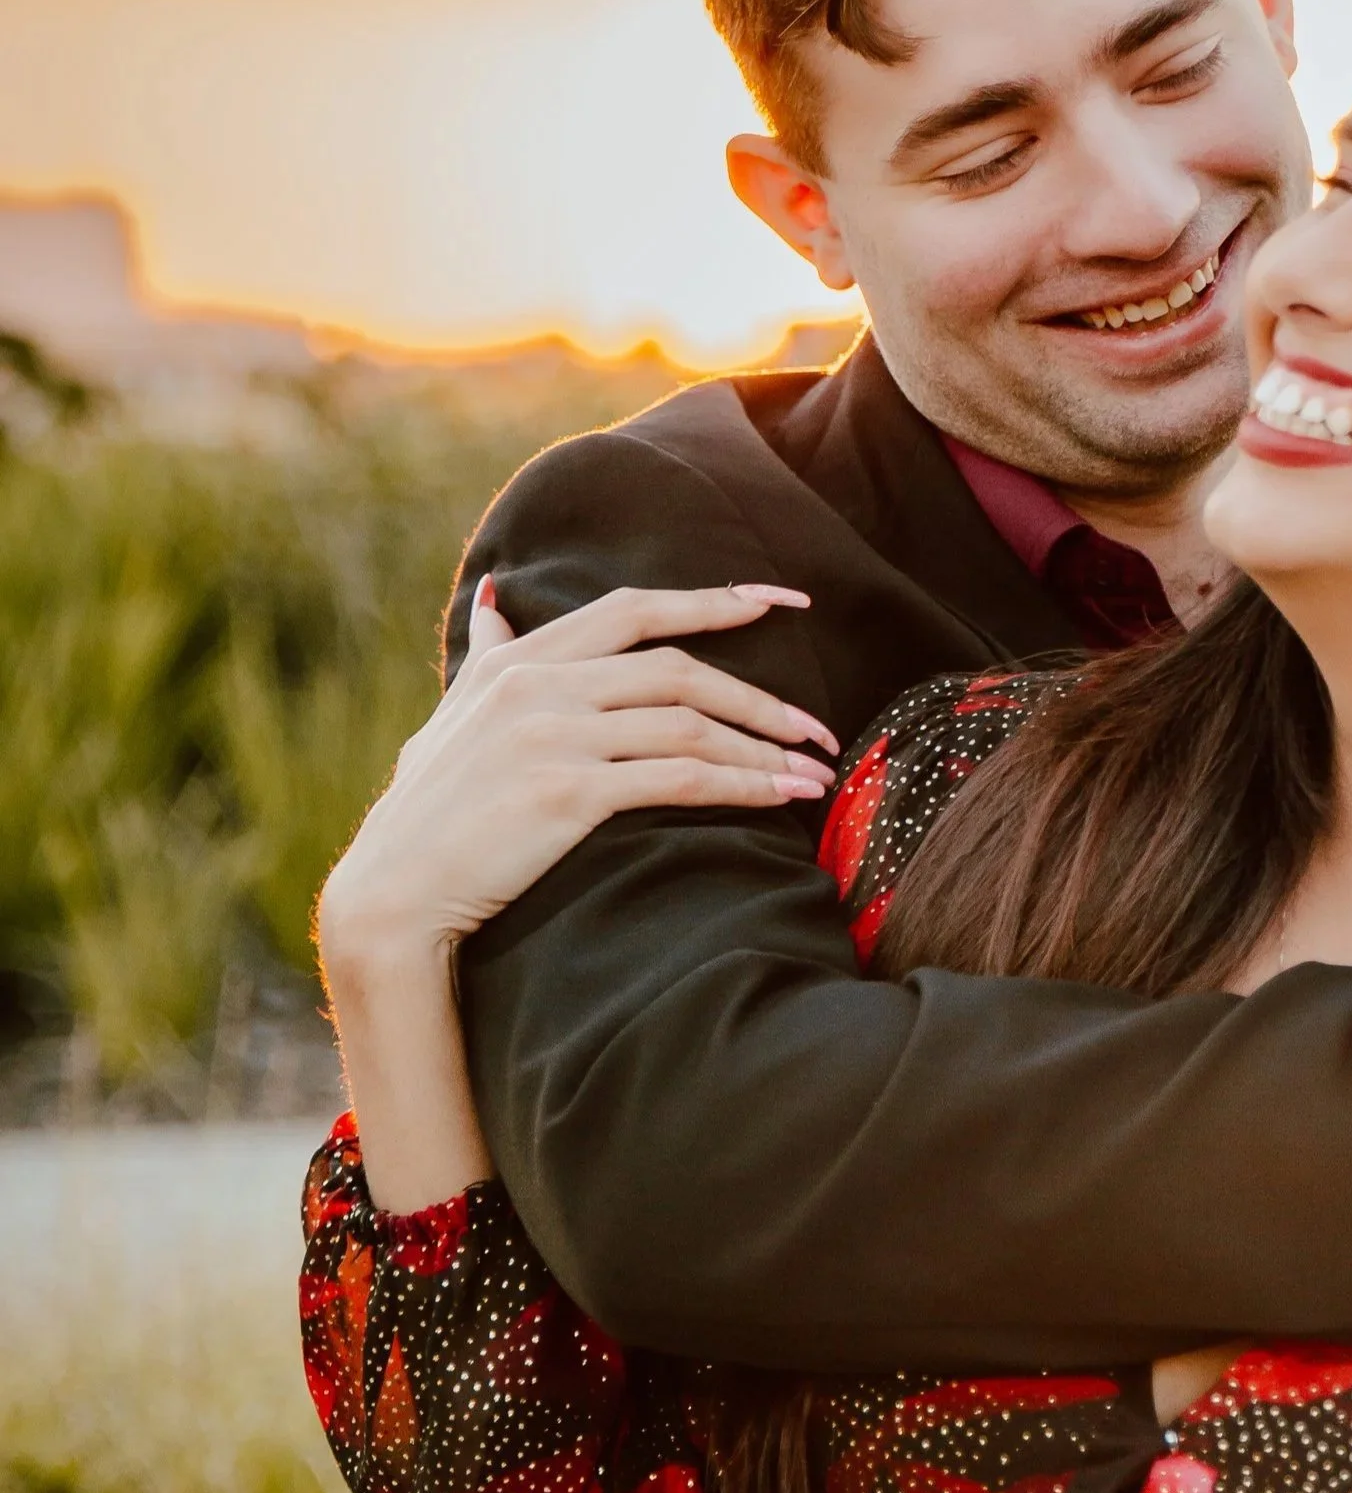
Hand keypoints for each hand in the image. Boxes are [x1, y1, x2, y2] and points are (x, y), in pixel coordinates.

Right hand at [318, 581, 838, 970]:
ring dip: (765, 747)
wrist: (391, 895)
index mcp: (518, 661)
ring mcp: (553, 736)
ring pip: (690, 723)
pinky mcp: (568, 793)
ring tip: (816, 772)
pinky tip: (782, 797)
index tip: (782, 598)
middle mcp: (539, 686)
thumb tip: (498, 597)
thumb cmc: (428, 812)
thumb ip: (485, 653)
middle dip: (760, 694)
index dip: (714, 600)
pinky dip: (743, 784)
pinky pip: (681, 777)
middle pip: (678, 668)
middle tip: (818, 725)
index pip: (633, 610)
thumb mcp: (450, 714)